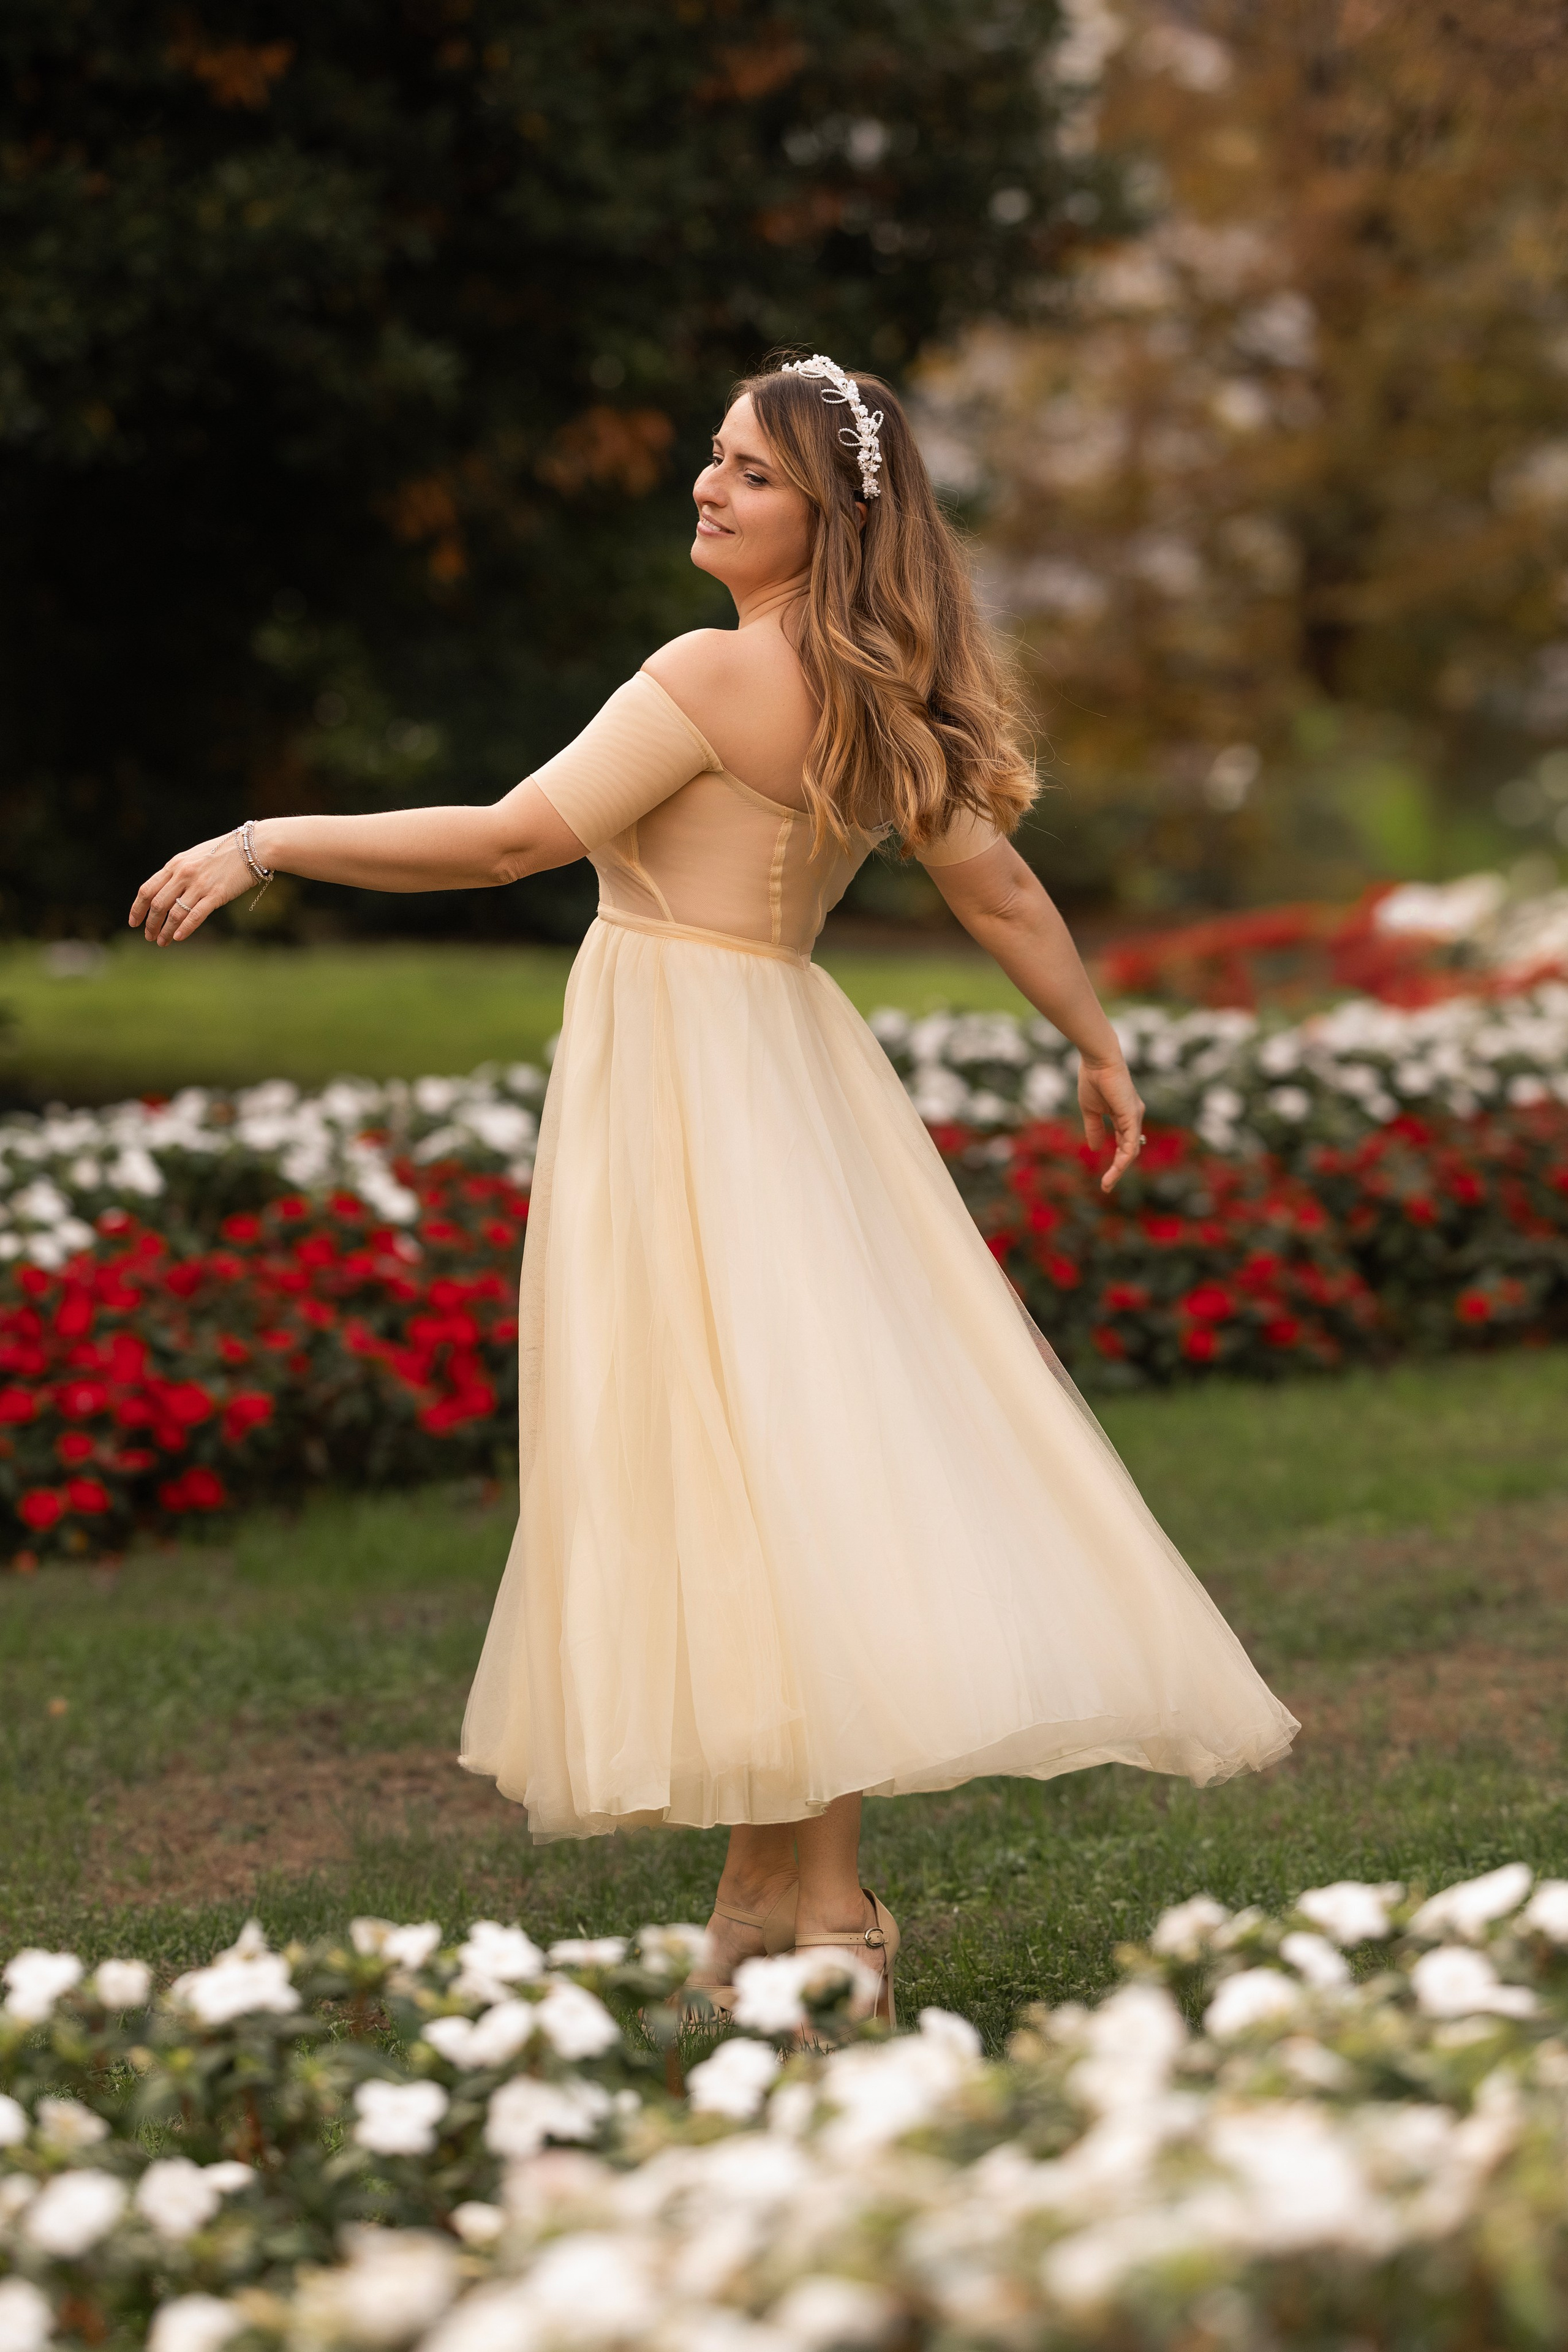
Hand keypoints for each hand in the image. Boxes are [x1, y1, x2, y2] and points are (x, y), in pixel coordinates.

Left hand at [129, 833, 255, 944]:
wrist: (251, 847)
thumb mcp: (193, 858)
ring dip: (165, 930)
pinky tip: (178, 938)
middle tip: (149, 936)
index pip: (147, 889)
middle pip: (157, 904)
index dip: (137, 908)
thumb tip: (165, 892)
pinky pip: (195, 915)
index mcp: (175, 865)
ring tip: (162, 942)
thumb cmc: (223, 853)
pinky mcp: (216, 894)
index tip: (133, 922)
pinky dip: (184, 929)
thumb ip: (178, 873)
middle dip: (150, 923)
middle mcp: (183, 874)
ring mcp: (199, 885)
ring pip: (174, 913)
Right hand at [1078, 1056, 1144, 1192]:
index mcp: (1124, 1116)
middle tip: (1106, 1185)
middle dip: (1118, 1170)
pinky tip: (1115, 1171)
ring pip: (1131, 1151)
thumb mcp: (1091, 1111)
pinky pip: (1130, 1145)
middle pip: (1129, 1150)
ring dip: (1119, 1170)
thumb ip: (1094, 1129)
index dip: (1115, 1160)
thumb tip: (1095, 1149)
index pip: (1123, 1143)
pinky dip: (1123, 1160)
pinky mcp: (1132, 1117)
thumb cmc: (1093, 1080)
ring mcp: (1135, 1118)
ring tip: (1107, 1184)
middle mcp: (1133, 1118)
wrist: (1098, 1061)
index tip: (1105, 1176)